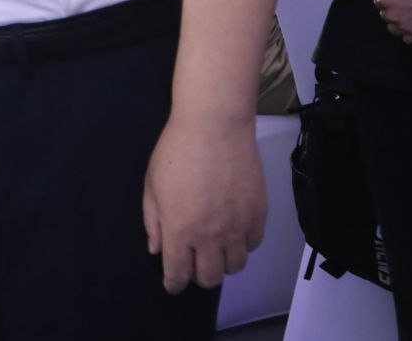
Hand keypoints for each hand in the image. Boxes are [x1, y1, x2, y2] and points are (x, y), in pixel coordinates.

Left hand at [142, 113, 267, 293]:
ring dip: (223, 263)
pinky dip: (243, 245)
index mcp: (180, 229)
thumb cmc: (176, 151)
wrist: (215, 127)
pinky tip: (235, 233)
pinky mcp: (258, 214)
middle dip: (199, 277)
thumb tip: (157, 249)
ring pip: (235, 266)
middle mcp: (211, 235)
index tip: (173, 284)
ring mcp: (238, 226)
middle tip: (194, 264)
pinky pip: (254, 244)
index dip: (174, 284)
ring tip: (216, 250)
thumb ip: (153, 221)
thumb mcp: (152, 185)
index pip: (178, 273)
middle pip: (210, 277)